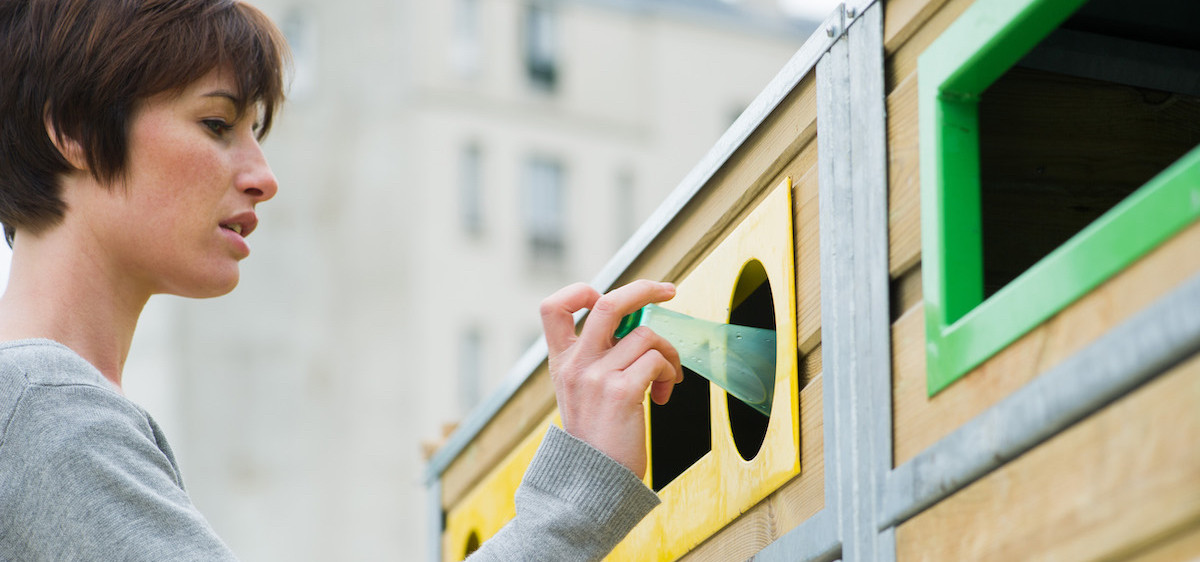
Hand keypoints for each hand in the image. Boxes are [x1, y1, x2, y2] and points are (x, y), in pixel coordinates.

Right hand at [540, 280, 683, 478]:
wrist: (593, 484)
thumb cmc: (596, 440)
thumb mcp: (581, 394)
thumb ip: (596, 360)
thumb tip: (635, 329)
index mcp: (562, 362)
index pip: (554, 308)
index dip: (580, 291)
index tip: (604, 295)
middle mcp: (576, 365)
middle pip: (608, 303)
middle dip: (644, 289)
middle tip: (668, 290)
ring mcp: (597, 377)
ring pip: (646, 336)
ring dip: (668, 353)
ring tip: (667, 377)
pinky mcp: (621, 392)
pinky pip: (656, 361)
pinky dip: (668, 374)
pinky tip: (663, 395)